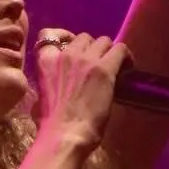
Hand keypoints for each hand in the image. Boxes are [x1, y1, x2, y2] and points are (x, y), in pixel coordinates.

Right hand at [32, 31, 128, 154]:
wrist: (64, 135)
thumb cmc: (50, 123)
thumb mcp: (41, 95)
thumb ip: (50, 80)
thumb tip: (59, 82)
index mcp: (45, 61)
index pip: (49, 34)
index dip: (64, 37)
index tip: (75, 49)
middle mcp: (64, 54)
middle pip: (83, 37)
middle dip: (91, 48)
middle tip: (97, 63)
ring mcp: (85, 60)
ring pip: (103, 40)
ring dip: (108, 52)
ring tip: (115, 65)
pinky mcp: (104, 69)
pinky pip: (120, 49)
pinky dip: (125, 56)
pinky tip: (127, 67)